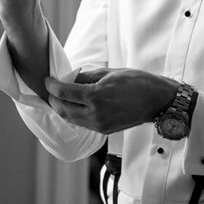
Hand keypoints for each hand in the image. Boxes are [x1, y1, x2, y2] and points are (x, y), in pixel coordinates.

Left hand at [44, 68, 178, 133]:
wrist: (156, 101)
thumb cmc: (136, 82)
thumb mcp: (109, 73)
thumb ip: (86, 77)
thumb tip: (70, 78)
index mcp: (95, 96)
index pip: (64, 92)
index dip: (52, 86)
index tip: (47, 80)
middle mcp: (95, 114)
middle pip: (63, 109)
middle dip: (52, 100)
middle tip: (49, 90)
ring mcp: (99, 125)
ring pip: (71, 119)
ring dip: (61, 109)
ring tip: (58, 98)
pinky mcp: (104, 130)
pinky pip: (82, 123)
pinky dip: (74, 115)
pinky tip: (74, 106)